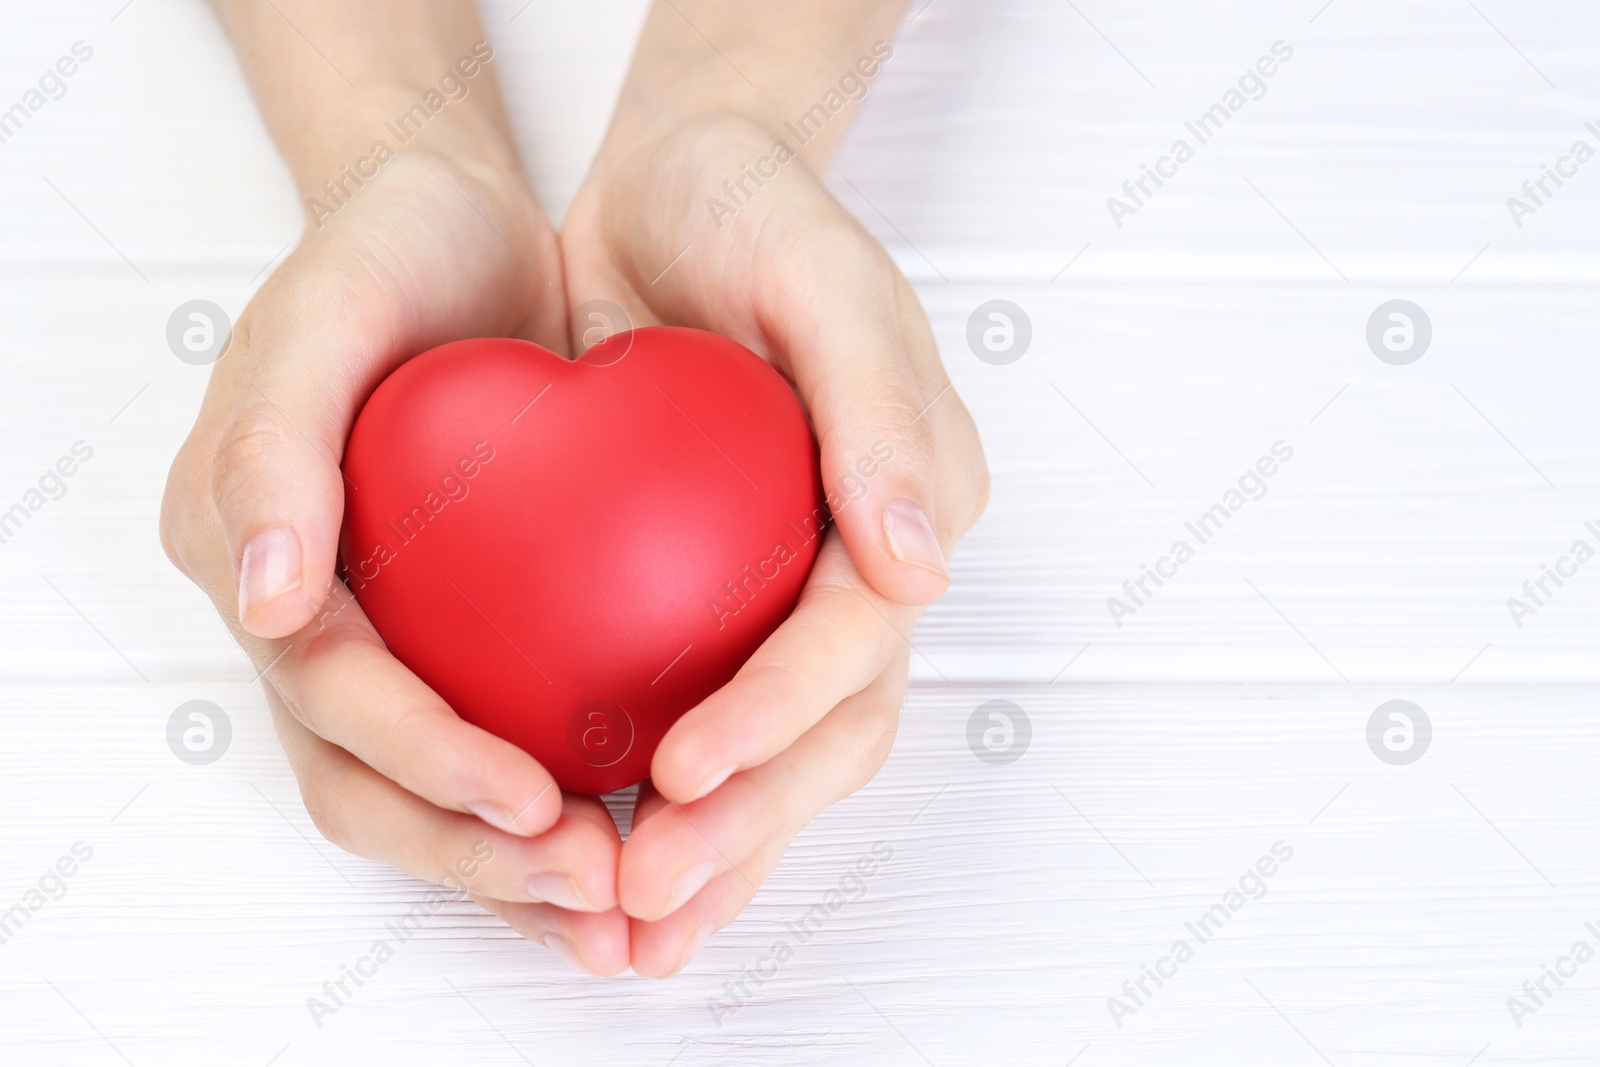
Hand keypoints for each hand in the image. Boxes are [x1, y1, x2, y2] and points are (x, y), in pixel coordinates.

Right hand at [161, 147, 629, 974]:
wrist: (459, 226)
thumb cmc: (390, 246)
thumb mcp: (328, 308)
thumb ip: (275, 446)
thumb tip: (265, 602)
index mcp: (252, 554)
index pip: (331, 697)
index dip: (424, 762)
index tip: (530, 800)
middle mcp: (308, 614)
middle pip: (370, 785)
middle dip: (472, 854)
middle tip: (592, 887)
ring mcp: (381, 631)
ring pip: (427, 794)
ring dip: (514, 865)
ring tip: (621, 904)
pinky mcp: (455, 630)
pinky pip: (496, 739)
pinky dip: (551, 806)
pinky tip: (637, 836)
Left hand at [561, 111, 988, 975]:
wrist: (674, 193)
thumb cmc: (755, 211)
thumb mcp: (822, 274)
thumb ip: (881, 411)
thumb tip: (923, 570)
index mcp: (912, 504)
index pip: (858, 635)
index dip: (780, 713)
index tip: (689, 771)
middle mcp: (863, 569)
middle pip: (829, 730)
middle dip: (747, 825)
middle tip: (647, 893)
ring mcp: (788, 593)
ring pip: (776, 755)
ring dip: (716, 853)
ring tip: (631, 933)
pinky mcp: (714, 603)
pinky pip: (701, 717)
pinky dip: (666, 803)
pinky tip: (604, 867)